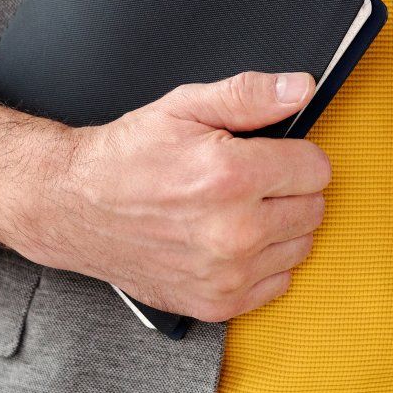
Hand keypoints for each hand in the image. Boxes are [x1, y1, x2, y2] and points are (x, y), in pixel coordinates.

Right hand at [19, 69, 331, 321]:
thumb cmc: (129, 155)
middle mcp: (234, 231)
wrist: (75, 207)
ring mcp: (226, 274)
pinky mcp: (217, 303)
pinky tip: (231, 241)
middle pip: (314, 209)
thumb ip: (249, 96)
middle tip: (248, 182)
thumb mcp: (185, 107)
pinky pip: (278, 283)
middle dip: (289, 189)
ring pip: (301, 247)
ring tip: (237, 210)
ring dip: (280, 227)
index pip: (317, 169)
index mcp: (232, 176)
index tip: (267, 155)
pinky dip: (263, 263)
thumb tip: (303, 89)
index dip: (294, 155)